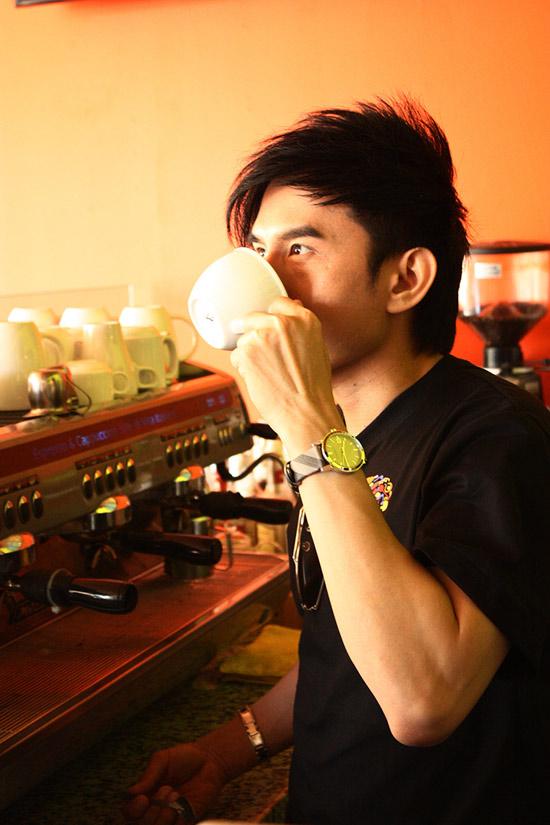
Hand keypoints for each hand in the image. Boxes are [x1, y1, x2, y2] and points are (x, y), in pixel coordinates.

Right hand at [122, 742, 227, 822]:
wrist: (210, 759)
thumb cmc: (184, 758)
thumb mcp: (162, 760)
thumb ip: (148, 776)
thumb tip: (130, 792)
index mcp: (146, 795)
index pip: (129, 813)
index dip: (133, 810)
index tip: (143, 798)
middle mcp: (156, 809)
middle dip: (152, 811)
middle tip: (167, 789)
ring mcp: (172, 817)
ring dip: (165, 815)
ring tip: (176, 794)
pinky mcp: (188, 820)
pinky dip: (179, 819)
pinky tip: (184, 802)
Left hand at [230, 297, 339, 451]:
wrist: (306, 413)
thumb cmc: (314, 389)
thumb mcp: (318, 348)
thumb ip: (302, 328)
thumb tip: (293, 305)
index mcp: (305, 320)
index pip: (277, 303)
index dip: (270, 317)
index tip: (267, 328)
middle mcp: (283, 323)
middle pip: (254, 318)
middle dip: (254, 335)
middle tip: (262, 357)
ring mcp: (262, 336)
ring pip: (244, 340)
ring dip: (249, 355)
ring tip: (267, 374)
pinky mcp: (247, 353)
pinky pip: (236, 356)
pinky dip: (244, 369)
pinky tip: (260, 381)